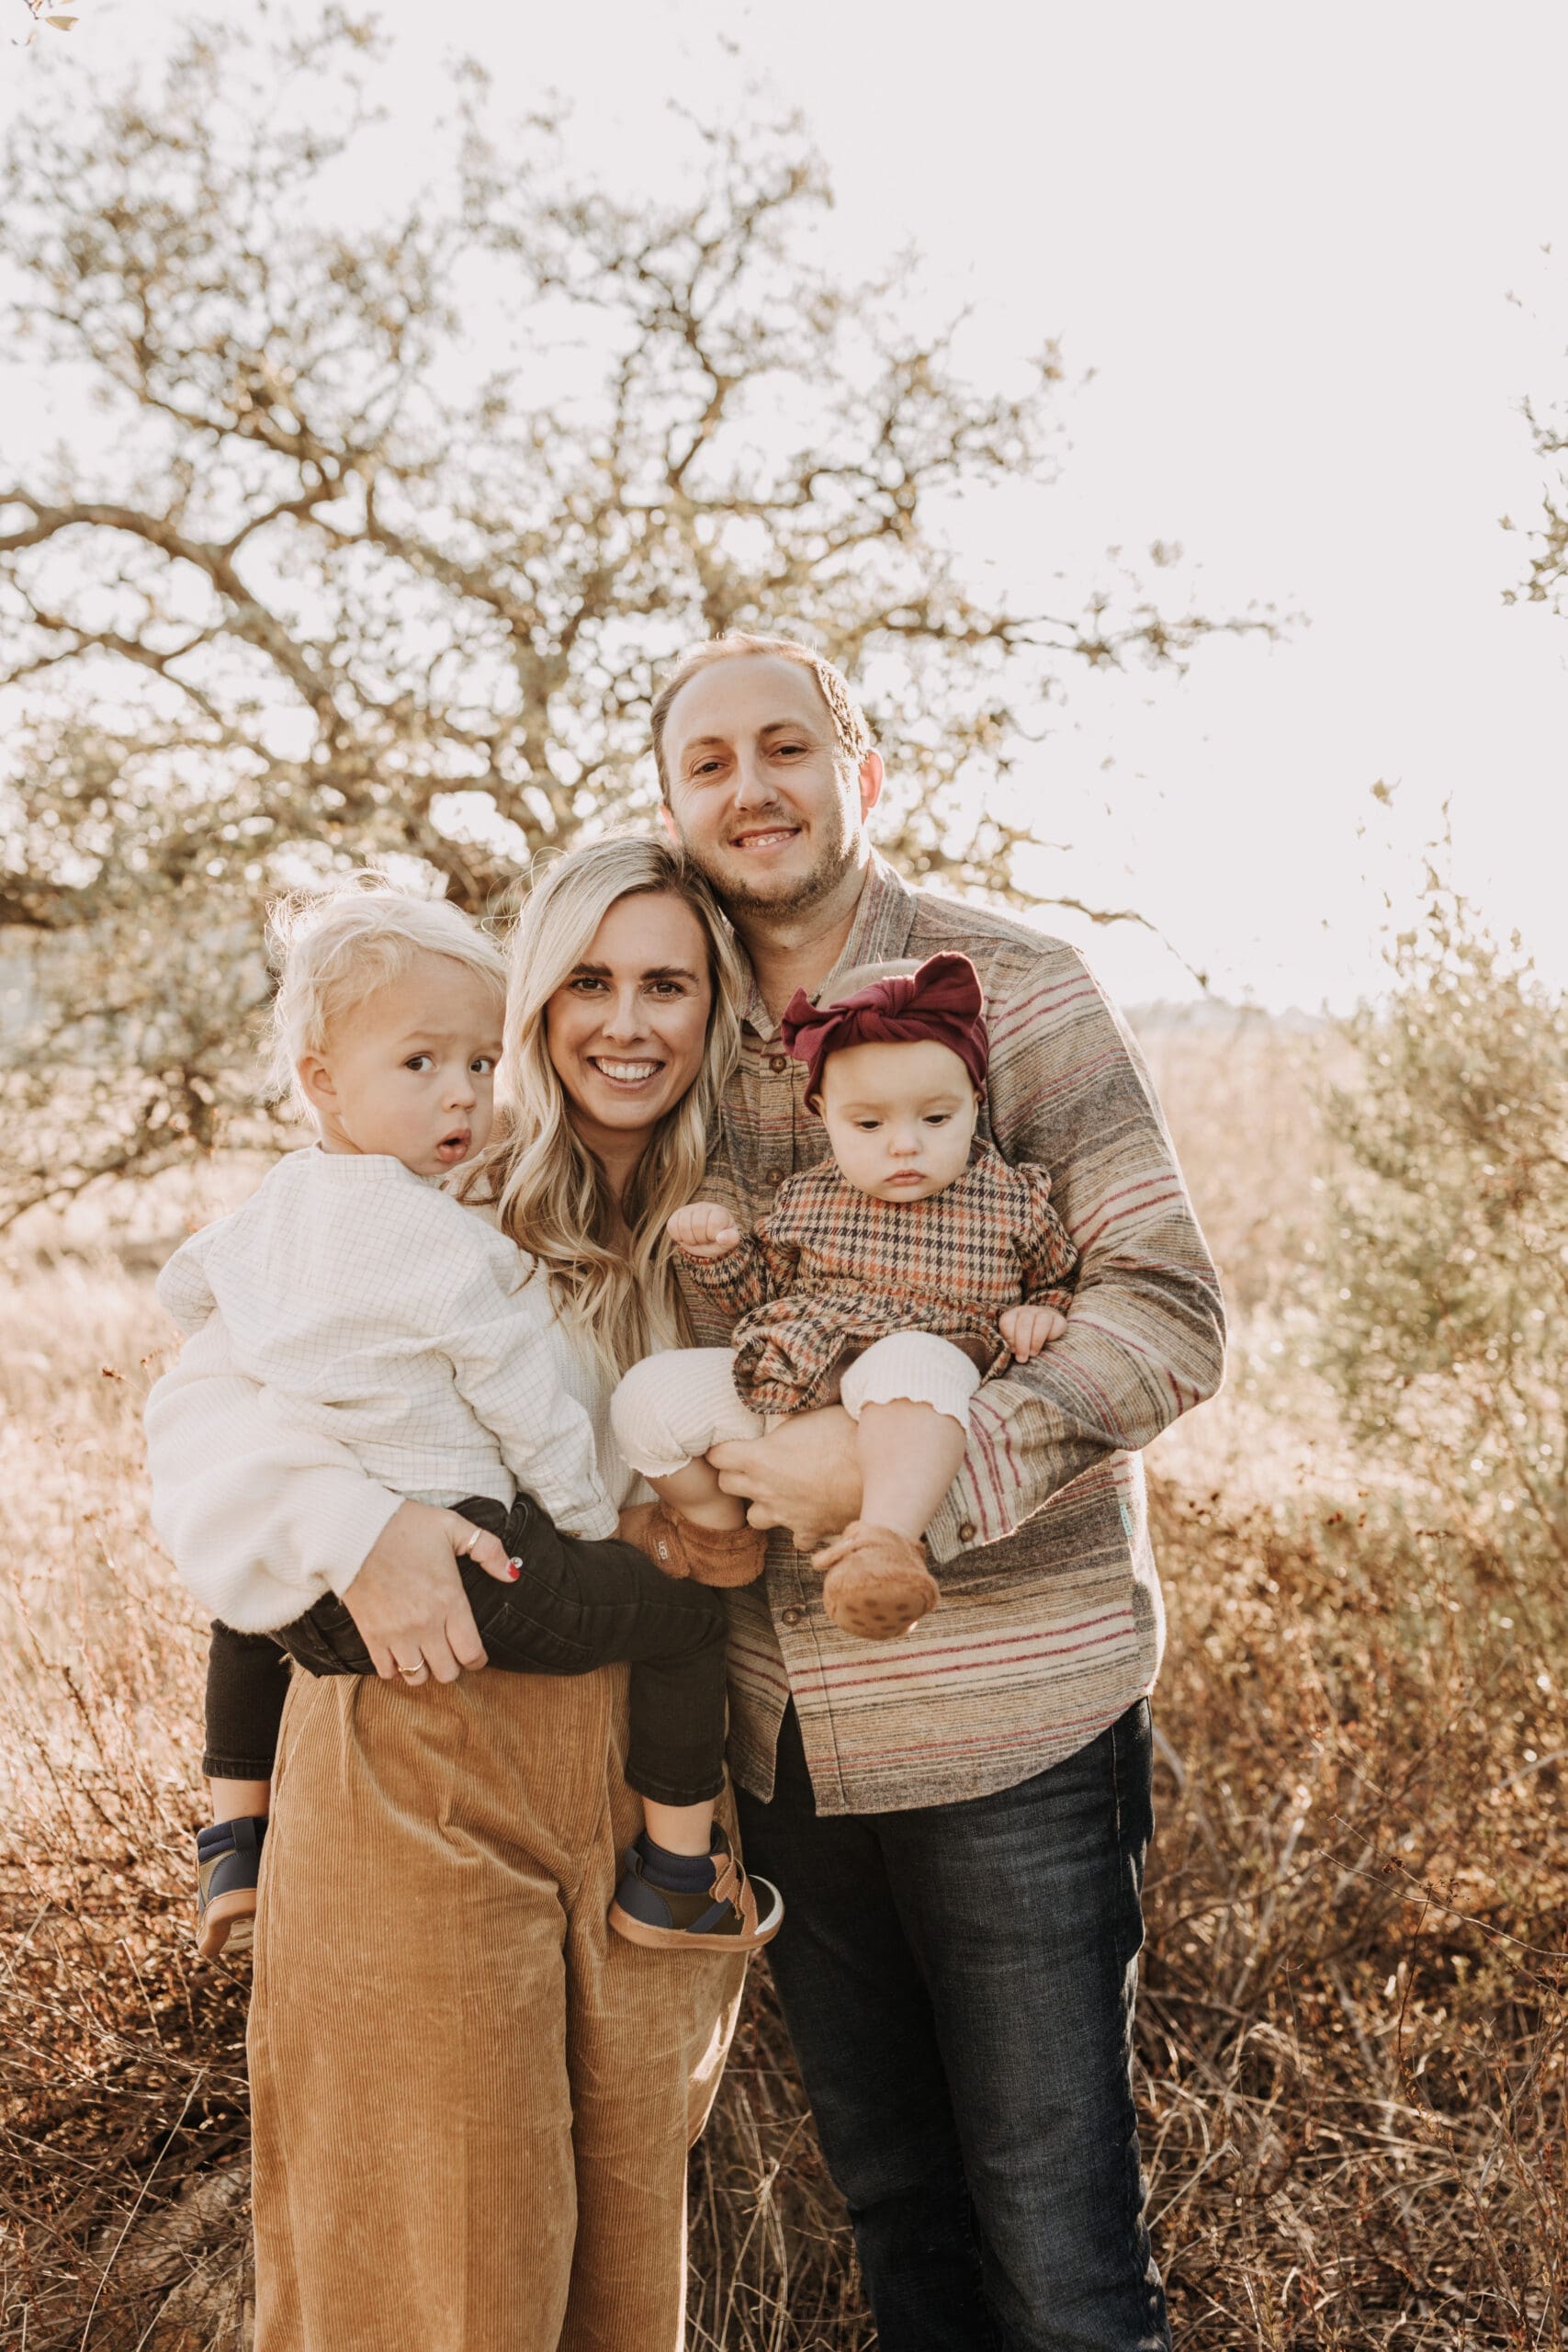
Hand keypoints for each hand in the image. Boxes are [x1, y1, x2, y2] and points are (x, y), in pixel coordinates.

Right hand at [339, 1500, 516, 1685]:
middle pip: (447, 1673)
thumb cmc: (406, 1525)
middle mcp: (425, 1623)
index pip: (471, 1653)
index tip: (475, 1653)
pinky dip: (396, 1669)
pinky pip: (386, 1672)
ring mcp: (396, 1633)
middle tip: (449, 1650)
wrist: (354, 1529)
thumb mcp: (454, 1526)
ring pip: (418, 1678)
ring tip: (425, 1653)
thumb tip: (512, 1575)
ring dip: (425, 1669)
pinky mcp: (371, 1635)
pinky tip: (400, 1653)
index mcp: (450, 1600)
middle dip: (453, 1665)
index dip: (478, 1659)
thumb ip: (489, 1549)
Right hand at [668, 1201, 743, 1258]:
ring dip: (689, 1239)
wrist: (706, 1241)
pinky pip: (671, 1226)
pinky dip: (678, 1236)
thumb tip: (721, 1238)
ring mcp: (689, 1209)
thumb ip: (731, 1239)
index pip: (713, 1222)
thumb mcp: (729, 1242)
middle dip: (700, 1239)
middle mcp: (704, 1206)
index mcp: (719, 1211)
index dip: (712, 1235)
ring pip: (683, 1225)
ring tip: (695, 1239)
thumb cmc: (719, 1240)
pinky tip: (685, 1236)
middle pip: (697, 1224)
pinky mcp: (676, 1214)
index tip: (715, 1237)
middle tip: (704, 1240)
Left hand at [708, 1407, 861, 1550]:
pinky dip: (799, 1527)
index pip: (718, 1457)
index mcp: (760, 1458)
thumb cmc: (846, 1433)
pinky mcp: (810, 1531)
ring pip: (753, 1518)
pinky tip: (810, 1513)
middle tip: (752, 1465)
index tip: (731, 1446)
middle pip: (727, 1486)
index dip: (722, 1450)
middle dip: (735, 1475)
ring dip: (761, 1505)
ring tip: (778, 1493)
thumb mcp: (808, 1417)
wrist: (880, 1467)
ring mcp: (786, 1515)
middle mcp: (766, 1490)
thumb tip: (778, 1421)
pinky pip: (795, 1537)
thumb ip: (784, 1426)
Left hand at [999, 1302, 1067, 1362]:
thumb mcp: (1013, 1343)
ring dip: (1037, 1340)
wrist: (1044, 1333)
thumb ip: (1010, 1346)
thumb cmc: (1024, 1343)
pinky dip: (1053, 1336)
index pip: (1007, 1322)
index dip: (1009, 1338)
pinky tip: (1049, 1343)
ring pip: (1042, 1321)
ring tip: (1033, 1354)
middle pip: (1024, 1323)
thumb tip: (1014, 1353)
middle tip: (1022, 1359)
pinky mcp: (1059, 1319)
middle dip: (1022, 1343)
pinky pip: (1057, 1325)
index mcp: (1012, 1316)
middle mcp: (1028, 1311)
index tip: (1012, 1351)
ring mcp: (1044, 1313)